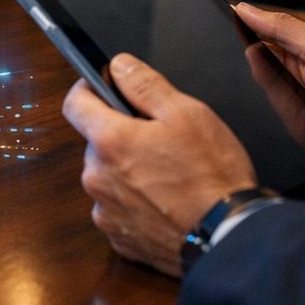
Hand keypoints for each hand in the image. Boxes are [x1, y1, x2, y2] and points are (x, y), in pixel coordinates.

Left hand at [63, 54, 257, 276]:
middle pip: (96, 142)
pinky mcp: (119, 238)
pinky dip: (135, 203)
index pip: (74, 103)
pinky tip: (166, 203)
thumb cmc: (212, 176)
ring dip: (127, 172)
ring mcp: (105, 210)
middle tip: (159, 141)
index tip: (108, 90)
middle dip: (120, 136)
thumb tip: (119, 66)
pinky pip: (118, 209)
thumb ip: (145, 85)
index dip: (90, 90)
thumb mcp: (187, 114)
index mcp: (109, 140)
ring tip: (168, 177)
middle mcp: (97, 176)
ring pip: (107, 177)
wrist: (230, 238)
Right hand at [234, 3, 304, 183]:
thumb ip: (283, 29)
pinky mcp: (292, 125)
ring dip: (274, 94)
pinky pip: (272, 117)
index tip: (224, 23)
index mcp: (301, 45)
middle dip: (254, 66)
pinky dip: (279, 114)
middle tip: (276, 71)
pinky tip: (299, 114)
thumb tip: (245, 9)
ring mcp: (292, 98)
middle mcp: (293, 69)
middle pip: (253, 63)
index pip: (258, 31)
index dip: (241, 28)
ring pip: (260, 92)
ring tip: (304, 98)